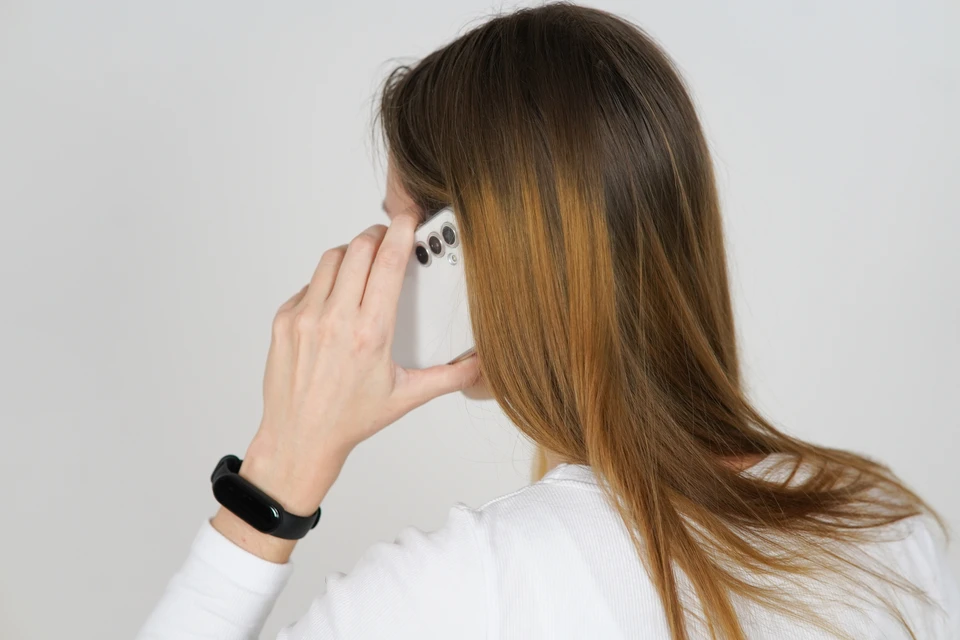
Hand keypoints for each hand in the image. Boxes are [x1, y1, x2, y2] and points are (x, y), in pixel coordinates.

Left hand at [237, 215, 479, 520]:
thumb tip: (482, 364)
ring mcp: (305, 317)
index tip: (408, 216)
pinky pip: (309, 284)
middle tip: (388, 238)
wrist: (299, 439)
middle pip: (359, 249)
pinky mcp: (284, 321)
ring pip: (332, 260)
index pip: (390, 263)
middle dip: (377, 236)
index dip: (402, 231)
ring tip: (364, 265)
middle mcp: (336, 320)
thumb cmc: (350, 420)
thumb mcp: (407, 397)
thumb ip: (450, 376)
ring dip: (351, 254)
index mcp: (370, 334)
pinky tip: (338, 300)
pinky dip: (327, 282)